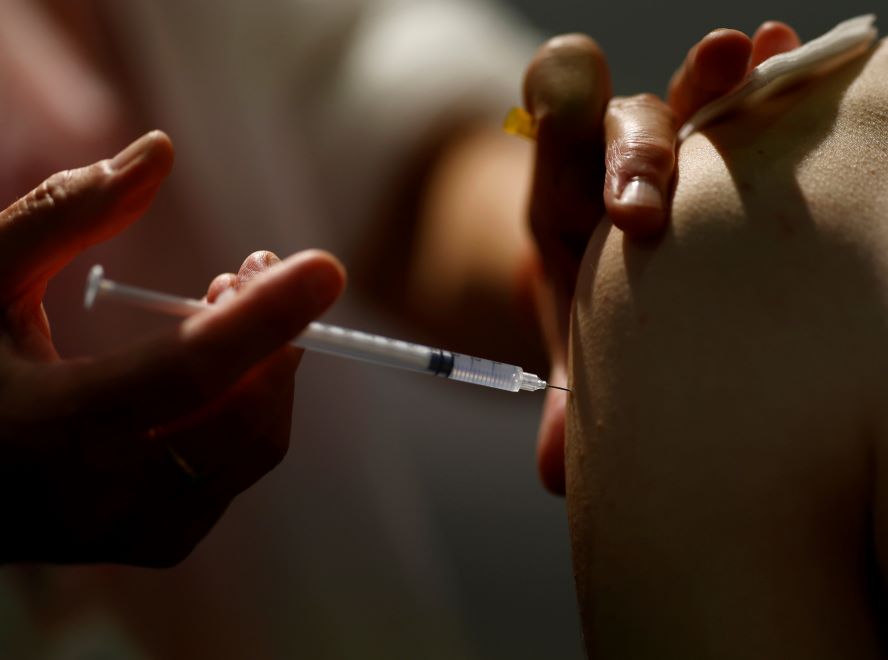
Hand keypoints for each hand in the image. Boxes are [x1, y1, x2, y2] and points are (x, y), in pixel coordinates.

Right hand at [0, 131, 345, 626]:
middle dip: (272, 333)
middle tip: (249, 269)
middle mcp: (102, 495)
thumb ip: (62, 213)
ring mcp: (140, 532)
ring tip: (227, 307)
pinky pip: (242, 465)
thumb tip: (161, 152)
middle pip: (242, 415)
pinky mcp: (165, 544)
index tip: (326, 268)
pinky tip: (217, 368)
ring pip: (257, 443)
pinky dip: (251, 404)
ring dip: (269, 365)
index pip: (186, 373)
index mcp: (50, 427)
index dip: (263, 317)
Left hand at [525, 23, 799, 492]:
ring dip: (713, 81)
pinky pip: (747, 107)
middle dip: (640, 155)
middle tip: (648, 205)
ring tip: (749, 53)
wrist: (619, 284)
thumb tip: (555, 473)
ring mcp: (680, 147)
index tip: (600, 169)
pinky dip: (766, 85)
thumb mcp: (581, 347)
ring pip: (689, 102)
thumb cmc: (598, 313)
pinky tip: (794, 57)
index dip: (561, 124)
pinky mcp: (732, 148)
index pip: (555, 139)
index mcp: (566, 197)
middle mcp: (621, 162)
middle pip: (623, 128)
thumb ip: (569, 398)